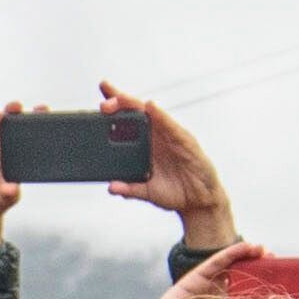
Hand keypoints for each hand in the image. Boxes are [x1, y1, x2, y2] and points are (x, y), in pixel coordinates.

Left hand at [101, 84, 233, 245]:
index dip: (113, 110)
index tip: (98, 104)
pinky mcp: (183, 139)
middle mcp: (154, 135)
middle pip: (134, 112)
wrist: (199, 200)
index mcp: (144, 145)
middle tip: (103, 105)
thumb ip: (130, 189)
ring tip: (120, 98)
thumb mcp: (148, 192)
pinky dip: (160, 116)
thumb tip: (112, 187)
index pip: (125, 122)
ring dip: (134, 104)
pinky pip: (169, 125)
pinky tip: (150, 108)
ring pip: (149, 113)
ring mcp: (168, 135)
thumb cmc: (175, 192)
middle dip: (118, 104)